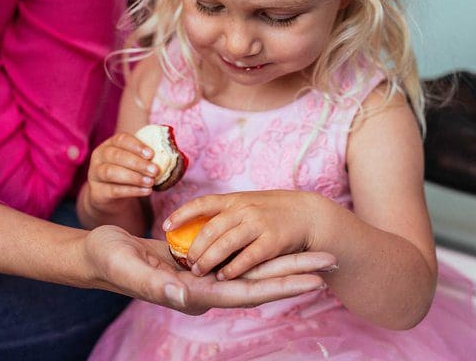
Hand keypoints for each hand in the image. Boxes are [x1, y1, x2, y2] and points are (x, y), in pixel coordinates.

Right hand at [81, 133, 158, 216]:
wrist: (109, 196)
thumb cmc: (127, 173)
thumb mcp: (133, 162)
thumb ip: (145, 157)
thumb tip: (167, 156)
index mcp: (109, 144)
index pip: (120, 139)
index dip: (136, 146)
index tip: (151, 154)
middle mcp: (99, 157)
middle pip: (116, 156)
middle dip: (137, 163)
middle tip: (155, 170)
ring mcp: (95, 175)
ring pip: (111, 173)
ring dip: (134, 177)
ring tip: (151, 182)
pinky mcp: (97, 192)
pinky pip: (113, 190)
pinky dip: (132, 190)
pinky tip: (146, 191)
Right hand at [85, 225, 334, 314]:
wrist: (98, 255)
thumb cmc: (109, 261)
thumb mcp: (127, 267)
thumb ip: (153, 283)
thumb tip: (186, 294)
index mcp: (194, 294)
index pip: (247, 292)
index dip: (282, 285)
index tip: (315, 280)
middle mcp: (205, 289)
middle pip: (259, 283)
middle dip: (296, 272)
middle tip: (331, 260)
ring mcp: (204, 277)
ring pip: (253, 270)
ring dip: (285, 261)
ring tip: (315, 252)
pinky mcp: (200, 264)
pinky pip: (238, 258)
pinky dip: (261, 252)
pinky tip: (278, 244)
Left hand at [162, 190, 336, 280]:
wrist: (310, 214)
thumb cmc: (273, 212)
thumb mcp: (248, 204)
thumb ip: (226, 214)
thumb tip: (194, 228)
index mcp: (235, 199)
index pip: (202, 203)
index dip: (182, 214)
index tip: (165, 227)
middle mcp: (245, 209)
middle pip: (210, 228)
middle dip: (194, 247)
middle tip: (184, 261)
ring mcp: (259, 224)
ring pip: (225, 243)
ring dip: (208, 259)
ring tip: (197, 270)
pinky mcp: (273, 241)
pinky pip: (247, 257)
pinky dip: (233, 268)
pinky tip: (223, 276)